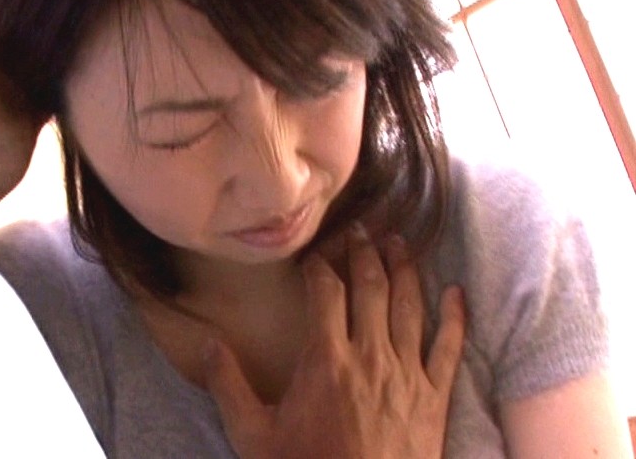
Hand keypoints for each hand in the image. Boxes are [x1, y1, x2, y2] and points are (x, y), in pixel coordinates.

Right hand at [204, 228, 465, 458]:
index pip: (326, 292)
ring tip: (400, 242)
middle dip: (365, 253)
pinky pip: (450, 348)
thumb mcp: (254, 436)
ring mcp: (407, 374)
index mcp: (326, 360)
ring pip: (409, 306)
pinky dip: (455, 317)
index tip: (315, 254)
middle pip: (371, 287)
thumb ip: (229, 386)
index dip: (321, 265)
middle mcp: (370, 356)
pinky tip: (456, 292)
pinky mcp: (434, 397)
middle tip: (362, 230)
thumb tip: (208, 344)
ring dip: (405, 269)